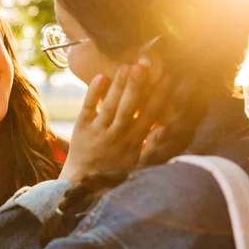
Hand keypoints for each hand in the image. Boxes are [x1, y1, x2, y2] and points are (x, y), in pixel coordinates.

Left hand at [59, 64, 170, 184]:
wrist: (82, 181)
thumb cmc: (112, 170)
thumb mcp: (136, 162)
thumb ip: (151, 146)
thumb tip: (164, 127)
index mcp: (132, 141)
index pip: (149, 115)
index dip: (159, 96)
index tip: (167, 77)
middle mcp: (116, 134)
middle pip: (129, 108)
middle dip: (137, 87)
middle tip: (143, 67)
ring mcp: (98, 130)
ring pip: (110, 106)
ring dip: (118, 86)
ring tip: (126, 67)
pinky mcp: (81, 127)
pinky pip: (87, 107)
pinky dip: (93, 93)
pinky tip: (101, 76)